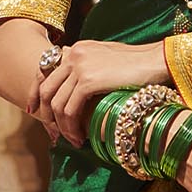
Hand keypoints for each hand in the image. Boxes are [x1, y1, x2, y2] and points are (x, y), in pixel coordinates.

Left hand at [29, 40, 170, 147]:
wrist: (156, 61)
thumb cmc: (141, 67)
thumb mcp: (111, 65)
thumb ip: (94, 72)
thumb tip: (88, 89)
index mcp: (77, 49)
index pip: (44, 69)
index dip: (35, 92)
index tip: (35, 111)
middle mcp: (73, 54)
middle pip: (46, 88)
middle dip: (47, 115)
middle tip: (54, 135)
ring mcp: (79, 66)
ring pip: (57, 102)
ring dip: (62, 127)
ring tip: (73, 141)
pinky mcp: (88, 80)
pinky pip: (70, 109)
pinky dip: (71, 127)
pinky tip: (80, 138)